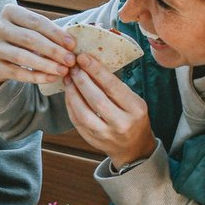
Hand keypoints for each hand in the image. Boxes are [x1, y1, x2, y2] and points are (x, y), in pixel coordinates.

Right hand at [0, 4, 76, 91]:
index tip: (72, 45)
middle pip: (29, 38)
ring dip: (45, 65)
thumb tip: (72, 44)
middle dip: (53, 50)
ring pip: (22, 56)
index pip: (36, 22)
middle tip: (70, 60)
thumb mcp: (31, 29)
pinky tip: (50, 78)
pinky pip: (17, 73)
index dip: (56, 33)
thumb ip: (48, 33)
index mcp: (9, 12)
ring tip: (63, 70)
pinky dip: (35, 76)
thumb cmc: (21, 39)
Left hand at [63, 53, 155, 168]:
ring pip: (83, 112)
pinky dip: (70, 104)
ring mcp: (105, 134)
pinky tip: (69, 92)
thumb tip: (91, 65)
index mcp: (135, 109)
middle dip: (82, 80)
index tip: (83, 57)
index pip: (113, 87)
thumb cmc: (133, 117)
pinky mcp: (92, 140)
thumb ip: (115, 87)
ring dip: (72, 93)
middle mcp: (121, 123)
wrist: (133, 147)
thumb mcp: (133, 100)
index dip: (96, 70)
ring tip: (69, 79)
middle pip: (97, 99)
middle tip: (73, 66)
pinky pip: (76, 121)